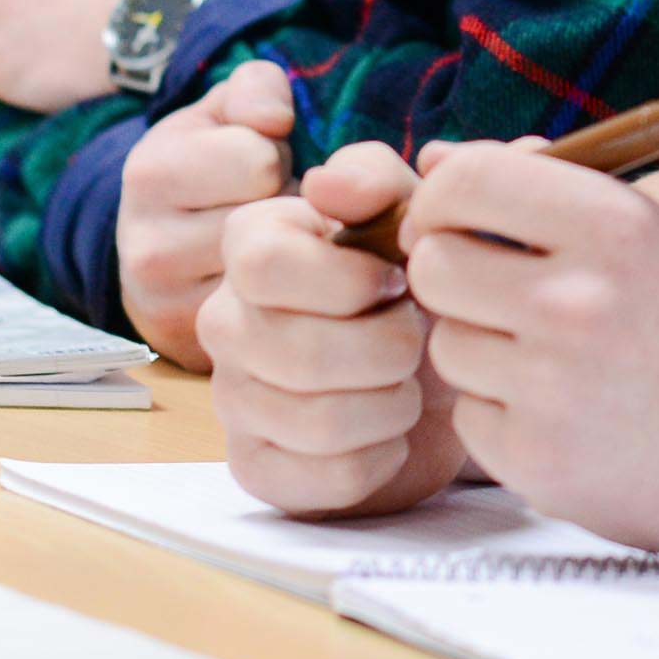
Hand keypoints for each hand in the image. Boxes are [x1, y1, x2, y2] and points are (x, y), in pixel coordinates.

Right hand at [118, 60, 297, 368]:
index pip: (257, 160)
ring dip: (292, 257)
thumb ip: (254, 89)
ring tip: (271, 246)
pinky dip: (289, 302)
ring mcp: (171, 308)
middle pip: (269, 222)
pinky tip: (274, 288)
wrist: (167, 256)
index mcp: (151, 174)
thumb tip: (273, 119)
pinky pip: (276, 320)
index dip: (275, 158)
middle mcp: (147, 249)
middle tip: (271, 211)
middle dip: (287, 210)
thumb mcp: (225, 114)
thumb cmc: (213, 170)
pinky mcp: (199, 350)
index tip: (259, 166)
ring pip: (276, 275)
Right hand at [209, 144, 467, 518]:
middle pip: (298, 351)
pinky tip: (390, 433)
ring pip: (316, 421)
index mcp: (249, 242)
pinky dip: (381, 457)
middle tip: (414, 337)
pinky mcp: (258, 467)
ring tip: (406, 383)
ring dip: (392, 403)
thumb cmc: (413, 274)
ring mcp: (232, 399)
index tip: (396, 279)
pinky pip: (324, 479)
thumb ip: (375, 179)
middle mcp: (224, 320)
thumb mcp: (408, 207)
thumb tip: (327, 188)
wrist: (434, 364)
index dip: (349, 279)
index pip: (266, 264)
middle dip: (388, 346)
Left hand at [404, 141, 658, 554]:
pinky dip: (505, 415)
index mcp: (615, 226)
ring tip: (557, 361)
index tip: (454, 221)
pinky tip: (569, 415)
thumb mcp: (648, 233)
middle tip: (497, 292)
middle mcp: (579, 302)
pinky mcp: (540, 462)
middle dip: (453, 274)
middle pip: (432, 265)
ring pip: (445, 345)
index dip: (442, 198)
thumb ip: (542, 187)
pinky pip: (471, 418)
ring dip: (483, 348)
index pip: (464, 181)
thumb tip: (429, 161)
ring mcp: (555, 389)